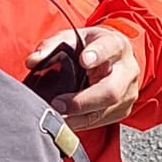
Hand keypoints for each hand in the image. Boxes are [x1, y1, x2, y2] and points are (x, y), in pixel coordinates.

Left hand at [25, 25, 139, 130]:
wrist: (116, 59)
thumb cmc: (92, 47)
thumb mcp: (73, 38)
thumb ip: (52, 46)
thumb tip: (33, 61)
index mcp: (115, 45)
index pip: (109, 48)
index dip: (98, 54)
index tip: (84, 60)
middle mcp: (127, 70)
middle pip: (111, 91)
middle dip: (82, 101)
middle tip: (58, 103)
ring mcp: (128, 93)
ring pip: (105, 111)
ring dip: (78, 117)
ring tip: (56, 116)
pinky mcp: (123, 110)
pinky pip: (101, 121)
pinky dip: (81, 123)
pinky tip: (66, 121)